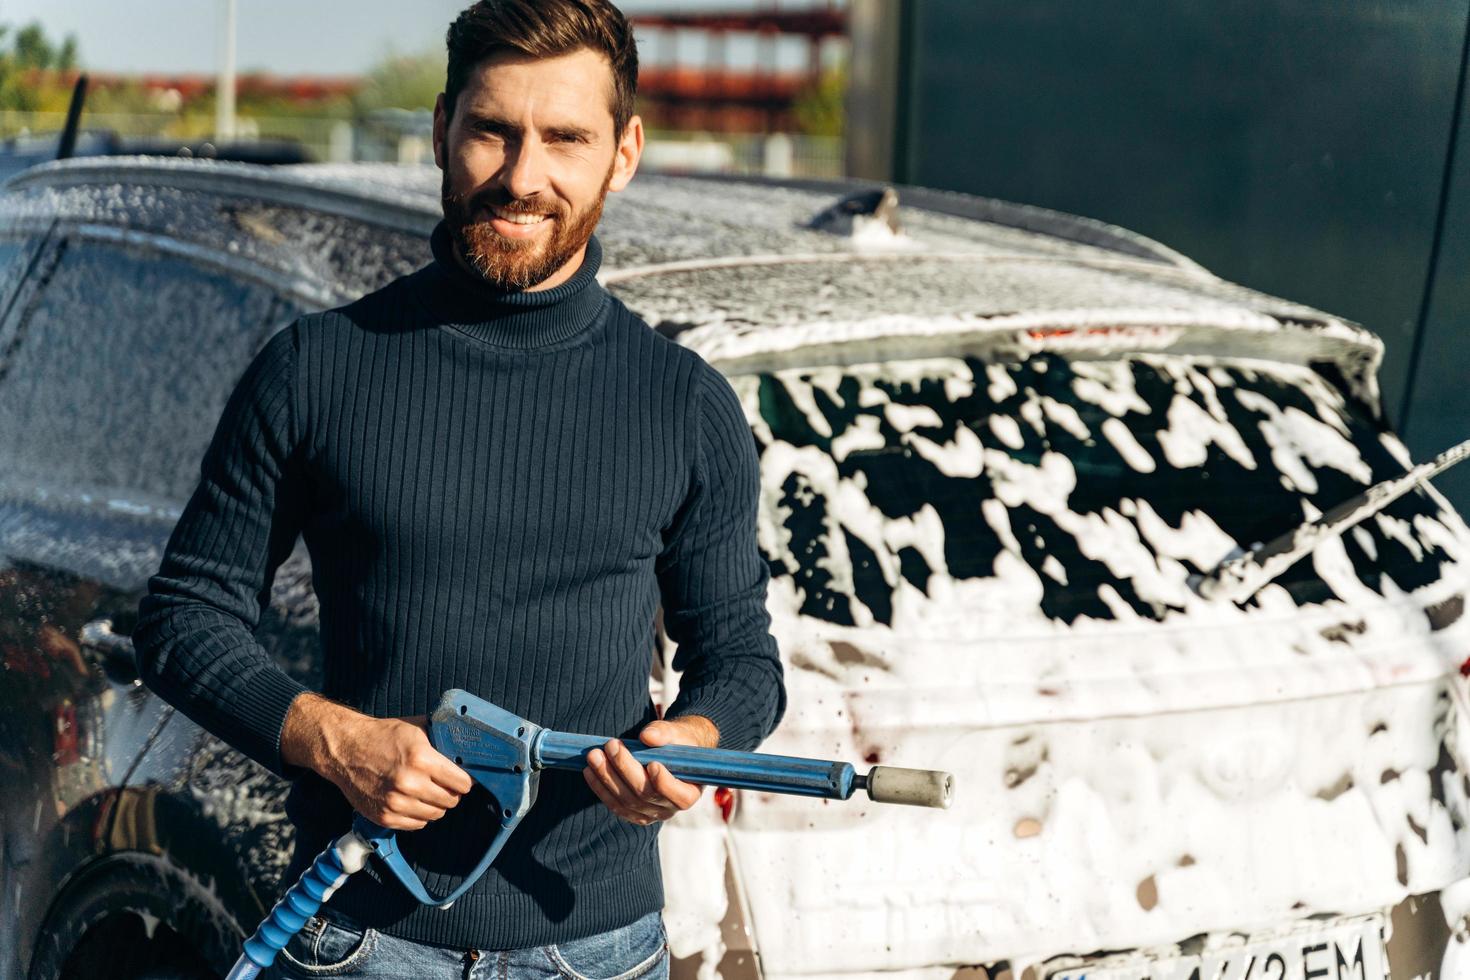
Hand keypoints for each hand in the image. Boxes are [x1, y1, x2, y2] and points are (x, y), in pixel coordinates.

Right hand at [282, 693, 472, 830]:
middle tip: (446, 786)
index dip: (464, 781)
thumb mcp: (416, 728)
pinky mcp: (384, 817)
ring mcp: (395, 803)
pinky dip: (420, 816)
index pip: (461, 783)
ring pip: (435, 815)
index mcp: (421, 759)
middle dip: (452, 794)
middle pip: (450, 801)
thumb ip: (441, 740)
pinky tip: (414, 802)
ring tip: (429, 793)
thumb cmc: (382, 736)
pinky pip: (417, 824)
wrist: (345, 750)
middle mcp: (409, 783)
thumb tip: (466, 750)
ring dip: (436, 806)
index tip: (462, 779)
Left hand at [583, 715, 718, 825]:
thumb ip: (666, 733)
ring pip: (625, 801)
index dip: (664, 783)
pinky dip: (600, 788)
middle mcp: (669, 809)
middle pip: (645, 794)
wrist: (672, 752)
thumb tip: (647, 736)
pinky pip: (614, 804)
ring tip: (594, 755)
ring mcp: (649, 813)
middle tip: (611, 745)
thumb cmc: (680, 742)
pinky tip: (589, 770)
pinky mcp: (631, 812)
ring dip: (607, 778)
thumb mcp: (680, 733)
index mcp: (689, 793)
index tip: (653, 763)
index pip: (678, 796)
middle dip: (625, 768)